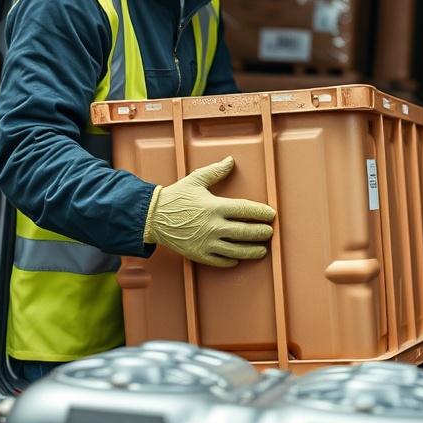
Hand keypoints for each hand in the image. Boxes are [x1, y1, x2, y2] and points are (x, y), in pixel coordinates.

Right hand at [142, 156, 274, 267]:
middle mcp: (213, 226)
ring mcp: (206, 242)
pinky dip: (231, 261)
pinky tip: (238, 259)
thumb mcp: (195, 180)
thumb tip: (230, 160)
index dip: (261, 213)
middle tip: (269, 232)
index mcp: (214, 206)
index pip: (246, 210)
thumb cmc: (175, 197)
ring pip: (237, 250)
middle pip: (246, 232)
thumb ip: (216, 171)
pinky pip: (220, 261)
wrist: (151, 217)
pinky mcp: (198, 254)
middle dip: (262, 233)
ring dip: (252, 251)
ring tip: (262, 249)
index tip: (271, 214)